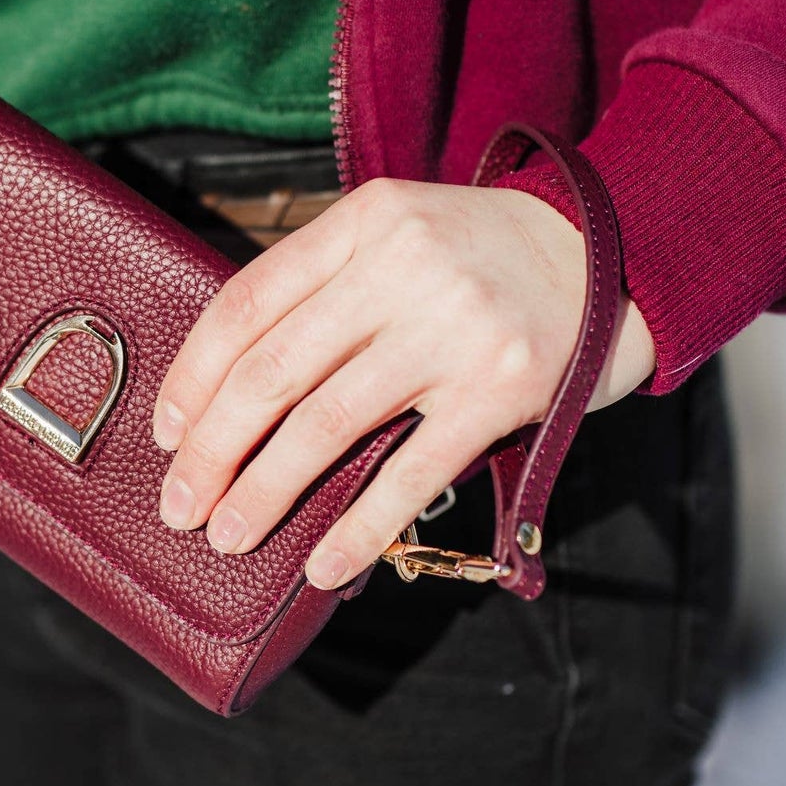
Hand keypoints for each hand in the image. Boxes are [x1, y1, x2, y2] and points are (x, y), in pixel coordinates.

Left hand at [151, 178, 655, 589]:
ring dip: (263, 491)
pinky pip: (408, 473)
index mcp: (365, 221)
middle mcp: (403, 267)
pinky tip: (320, 563)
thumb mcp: (399, 234)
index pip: (247, 303)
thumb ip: (325, 285)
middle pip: (272, 371)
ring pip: (325, 425)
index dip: (193, 375)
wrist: (619, 247)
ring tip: (227, 535)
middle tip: (179, 503)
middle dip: (212, 448)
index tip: (167, 430)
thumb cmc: (483, 256)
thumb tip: (224, 388)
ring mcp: (454, 329)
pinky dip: (356, 527)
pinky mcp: (501, 391)